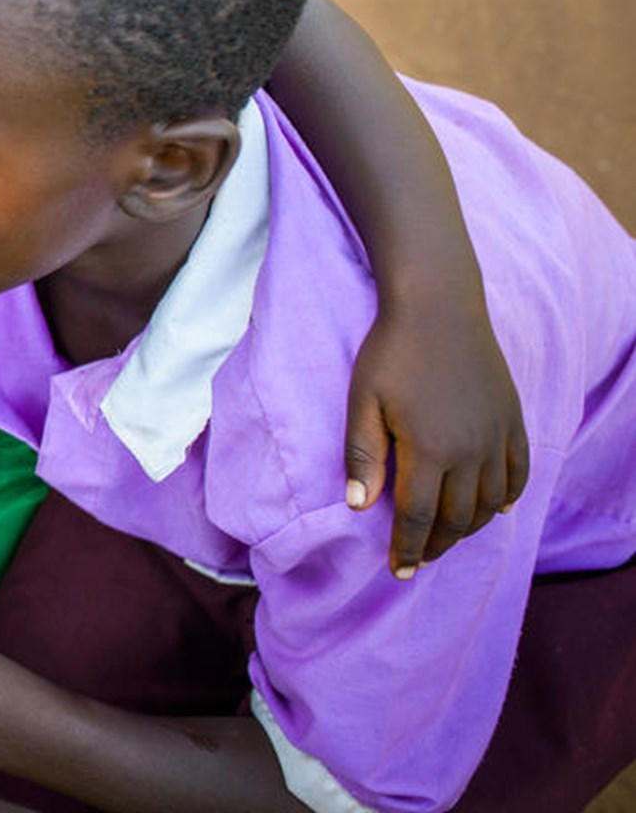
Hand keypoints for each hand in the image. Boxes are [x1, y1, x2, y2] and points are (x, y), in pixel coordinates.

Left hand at [345, 284, 528, 575]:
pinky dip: (509, 497)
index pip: (420, 517)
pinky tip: (497, 508)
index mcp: (429, 450)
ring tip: (449, 538)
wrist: (439, 307)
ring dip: (471, 527)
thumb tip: (360, 507)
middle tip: (420, 560)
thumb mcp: (363, 401)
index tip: (399, 570)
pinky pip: (519, 472)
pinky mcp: (514, 420)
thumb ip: (363, 455)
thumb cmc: (392, 352)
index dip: (409, 548)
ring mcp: (498, 436)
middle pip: (458, 517)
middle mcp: (471, 451)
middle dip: (438, 545)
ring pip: (492, 502)